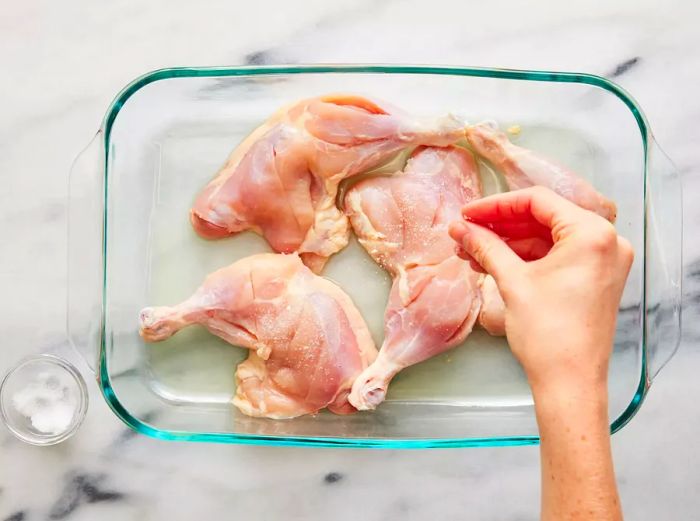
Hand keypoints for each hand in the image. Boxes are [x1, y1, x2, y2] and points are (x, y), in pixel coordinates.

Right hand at [448, 187, 633, 393]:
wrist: (570, 383)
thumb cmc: (548, 333)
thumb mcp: (512, 282)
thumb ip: (485, 247)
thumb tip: (459, 228)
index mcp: (592, 234)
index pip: (538, 201)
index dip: (496, 206)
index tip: (467, 214)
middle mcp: (606, 241)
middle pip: (543, 218)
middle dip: (499, 226)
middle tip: (465, 232)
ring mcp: (602, 261)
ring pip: (546, 239)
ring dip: (508, 243)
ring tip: (471, 251)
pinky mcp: (594, 279)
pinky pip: (555, 257)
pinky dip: (525, 258)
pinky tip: (492, 262)